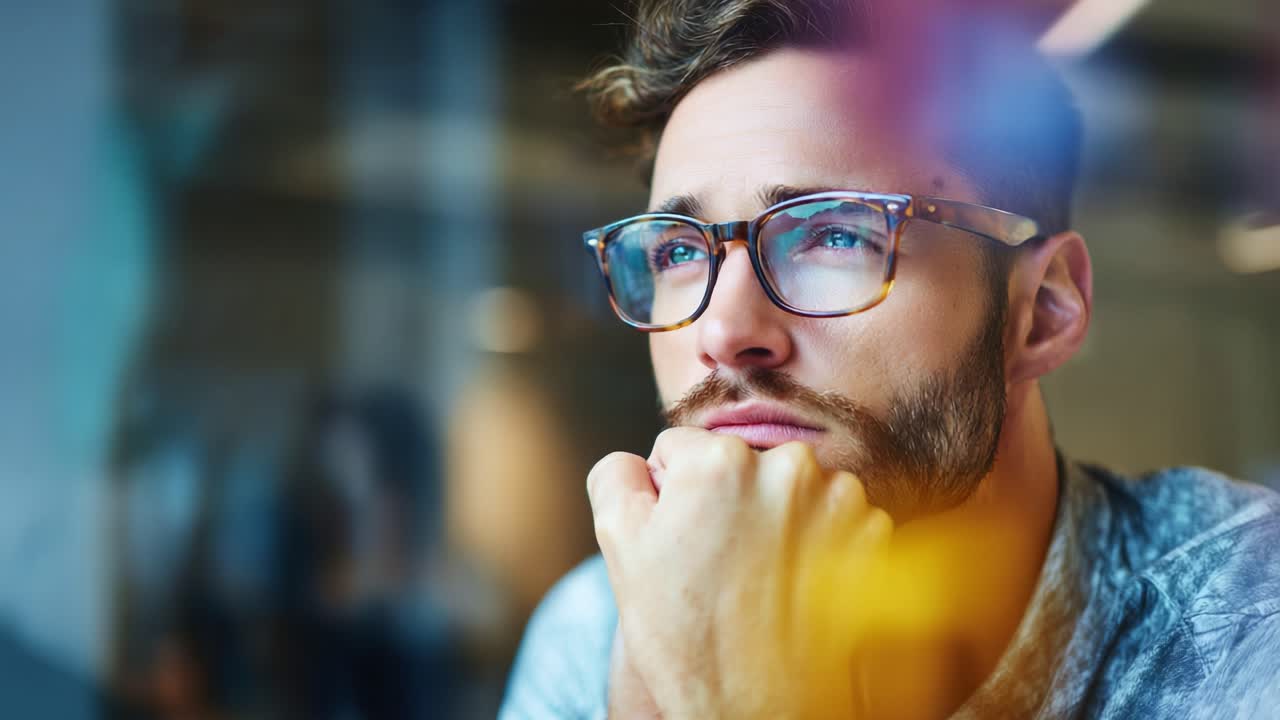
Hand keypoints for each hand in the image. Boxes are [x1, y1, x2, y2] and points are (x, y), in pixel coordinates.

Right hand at [588, 428, 892, 719]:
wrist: (764, 710)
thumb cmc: (689, 636)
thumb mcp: (621, 548)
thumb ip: (617, 478)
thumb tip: (640, 462)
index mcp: (720, 459)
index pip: (680, 451)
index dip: (671, 498)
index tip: (682, 542)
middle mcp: (787, 464)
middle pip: (740, 464)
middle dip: (729, 502)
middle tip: (719, 565)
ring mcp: (839, 499)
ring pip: (789, 490)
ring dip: (776, 520)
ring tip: (759, 582)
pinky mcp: (874, 534)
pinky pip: (833, 520)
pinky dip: (817, 544)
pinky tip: (795, 587)